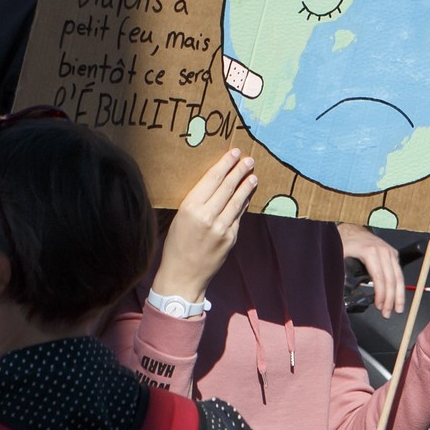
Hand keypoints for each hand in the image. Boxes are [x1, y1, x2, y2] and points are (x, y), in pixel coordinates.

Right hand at [152, 149, 255, 302]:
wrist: (183, 276)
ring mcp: (221, 228)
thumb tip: (216, 185)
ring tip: (253, 175)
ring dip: (247, 186)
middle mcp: (207, 216)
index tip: (233, 153)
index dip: (225, 164)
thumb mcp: (180, 218)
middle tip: (248, 159)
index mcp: (190, 207)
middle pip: (227, 187)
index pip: (212, 179)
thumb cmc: (176, 245)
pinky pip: (238, 216)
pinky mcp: (230, 238)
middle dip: (239, 171)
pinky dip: (243, 204)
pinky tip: (247, 196)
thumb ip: (197, 202)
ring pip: (237, 201)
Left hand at [339, 223, 404, 317]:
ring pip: (398, 276)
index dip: (381, 294)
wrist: (351, 228)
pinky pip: (398, 272)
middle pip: (391, 279)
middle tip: (387, 313)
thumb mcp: (339, 255)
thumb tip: (344, 289)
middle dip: (391, 299)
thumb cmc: (345, 241)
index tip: (379, 306)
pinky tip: (397, 296)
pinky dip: (399, 285)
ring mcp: (389, 251)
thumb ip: (341, 272)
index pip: (379, 278)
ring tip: (397, 309)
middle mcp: (383, 251)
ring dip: (399, 294)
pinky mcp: (392, 253)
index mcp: (371, 252)